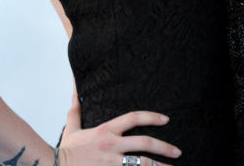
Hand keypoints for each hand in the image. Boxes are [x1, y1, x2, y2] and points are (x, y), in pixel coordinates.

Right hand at [57, 94, 180, 165]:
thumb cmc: (65, 150)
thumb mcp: (72, 127)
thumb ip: (76, 108)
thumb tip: (75, 86)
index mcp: (106, 130)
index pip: (134, 118)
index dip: (152, 117)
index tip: (166, 119)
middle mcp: (112, 145)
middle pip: (144, 143)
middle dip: (164, 147)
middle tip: (177, 151)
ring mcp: (111, 162)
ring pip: (142, 164)